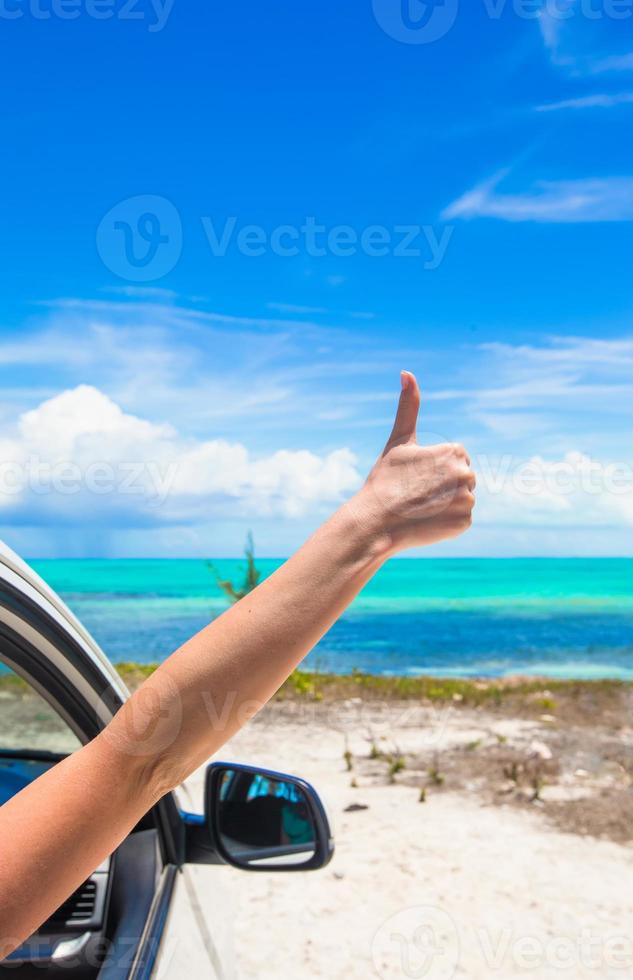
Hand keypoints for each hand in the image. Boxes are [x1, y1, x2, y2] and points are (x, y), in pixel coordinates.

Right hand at [354, 371, 475, 553]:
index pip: (456, 460)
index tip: (417, 477)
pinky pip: (461, 520)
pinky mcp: (464, 523)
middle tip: (417, 494)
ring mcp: (467, 500)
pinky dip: (447, 523)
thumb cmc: (385, 480)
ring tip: (421, 508)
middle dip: (444, 487)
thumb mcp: (398, 441)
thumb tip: (407, 372)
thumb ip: (408, 407)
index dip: (435, 469)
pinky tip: (428, 522)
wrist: (376, 522)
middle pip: (462, 480)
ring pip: (462, 500)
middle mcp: (466, 474)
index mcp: (454, 452)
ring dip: (446, 505)